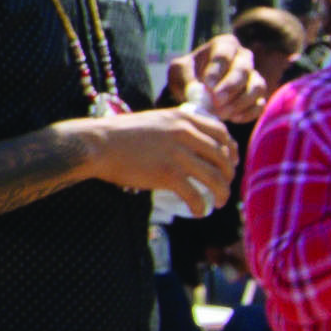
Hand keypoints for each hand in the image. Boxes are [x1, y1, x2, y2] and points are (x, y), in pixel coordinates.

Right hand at [86, 104, 238, 203]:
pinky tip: (199, 212)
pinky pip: (195, 194)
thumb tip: (190, 144)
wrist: (100, 144)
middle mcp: (185, 133)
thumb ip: (176, 128)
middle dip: (228, 175)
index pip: (221, 133)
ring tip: (218, 203)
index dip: (231, 150)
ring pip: (214, 177)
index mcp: (184, 118)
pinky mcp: (168, 174)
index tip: (231, 163)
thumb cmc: (121, 135)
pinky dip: (201, 206)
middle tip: (225, 187)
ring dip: (221, 193)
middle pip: (222, 156)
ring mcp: (178, 154)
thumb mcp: (156, 120)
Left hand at [179, 34, 264, 130]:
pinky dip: (248, 113)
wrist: (196, 93)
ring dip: (240, 102)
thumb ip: (186, 77)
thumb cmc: (188, 76)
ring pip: (257, 87)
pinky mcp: (258, 96)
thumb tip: (198, 91)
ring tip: (222, 114)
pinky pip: (260, 104)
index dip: (216, 71)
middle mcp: (243, 57)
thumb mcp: (179, 72)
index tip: (207, 86)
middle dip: (230, 87)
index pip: (223, 55)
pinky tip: (233, 118)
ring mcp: (253, 77)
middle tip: (217, 102)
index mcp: (224, 45)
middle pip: (243, 70)